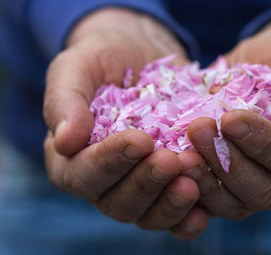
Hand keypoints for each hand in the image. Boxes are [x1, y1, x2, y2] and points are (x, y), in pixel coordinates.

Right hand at [43, 8, 206, 239]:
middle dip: (147, 183)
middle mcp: (105, 181)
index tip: (140, 140)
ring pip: (148, 214)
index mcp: (73, 158)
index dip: (110, 162)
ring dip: (171, 202)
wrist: (143, 54)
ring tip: (194, 177)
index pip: (83, 173)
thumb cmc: (105, 59)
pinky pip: (175, 214)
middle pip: (119, 202)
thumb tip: (65, 141)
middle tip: (173, 161)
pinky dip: (187, 217)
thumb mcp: (78, 66)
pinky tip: (204, 211)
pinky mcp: (167, 185)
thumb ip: (65, 100)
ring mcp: (139, 186)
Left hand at [183, 8, 270, 219]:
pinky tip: (176, 166)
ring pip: (236, 203)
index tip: (231, 118)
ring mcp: (264, 189)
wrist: (265, 68)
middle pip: (265, 190)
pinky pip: (214, 202)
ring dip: (206, 180)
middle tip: (198, 129)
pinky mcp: (234, 190)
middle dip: (229, 162)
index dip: (264, 144)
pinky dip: (194, 188)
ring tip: (181, 154)